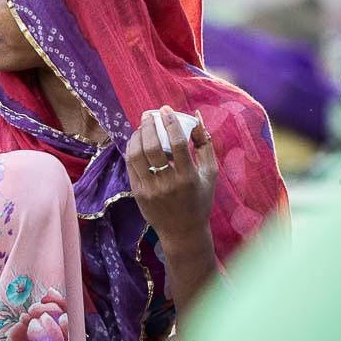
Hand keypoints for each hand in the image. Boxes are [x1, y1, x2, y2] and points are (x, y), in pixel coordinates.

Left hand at [125, 106, 218, 244]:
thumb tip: (196, 116)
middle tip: (149, 114)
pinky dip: (132, 149)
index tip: (165, 110)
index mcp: (188, 177)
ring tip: (142, 126)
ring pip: (137, 155)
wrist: (183, 230)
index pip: (176, 144)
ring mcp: (150, 189)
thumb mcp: (210, 173)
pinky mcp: (138, 193)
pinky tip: (137, 140)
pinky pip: (131, 165)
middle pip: (153, 147)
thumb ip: (204, 144)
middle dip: (149, 126)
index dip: (170, 123)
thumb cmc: (199, 198)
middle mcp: (168, 183)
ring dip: (138, 136)